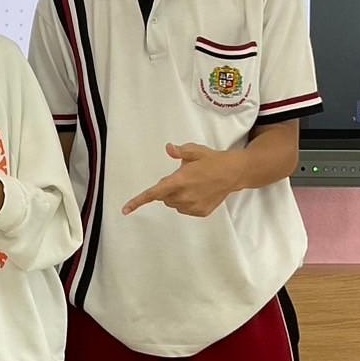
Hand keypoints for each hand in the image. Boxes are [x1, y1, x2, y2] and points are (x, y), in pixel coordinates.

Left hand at [122, 142, 244, 217]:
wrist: (234, 173)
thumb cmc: (212, 160)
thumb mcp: (194, 151)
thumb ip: (179, 152)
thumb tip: (168, 148)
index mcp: (179, 181)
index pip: (153, 193)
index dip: (138, 201)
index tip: (125, 209)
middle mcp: (184, 196)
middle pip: (163, 197)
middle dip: (166, 188)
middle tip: (182, 177)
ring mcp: (193, 206)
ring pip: (173, 204)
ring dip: (176, 196)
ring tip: (192, 183)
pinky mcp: (201, 212)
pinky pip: (185, 209)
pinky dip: (186, 202)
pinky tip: (198, 192)